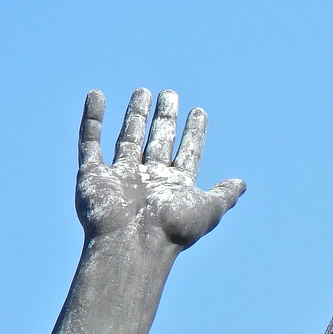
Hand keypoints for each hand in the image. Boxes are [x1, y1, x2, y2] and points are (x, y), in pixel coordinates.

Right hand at [76, 89, 245, 249]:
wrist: (133, 242)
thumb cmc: (173, 229)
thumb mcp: (209, 209)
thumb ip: (224, 194)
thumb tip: (243, 184)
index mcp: (175, 187)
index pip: (188, 153)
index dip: (194, 133)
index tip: (199, 111)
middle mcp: (149, 180)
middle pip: (158, 141)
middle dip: (164, 118)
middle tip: (169, 94)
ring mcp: (120, 176)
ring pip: (128, 138)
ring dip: (135, 115)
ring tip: (143, 91)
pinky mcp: (92, 175)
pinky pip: (89, 141)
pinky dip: (91, 118)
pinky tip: (96, 95)